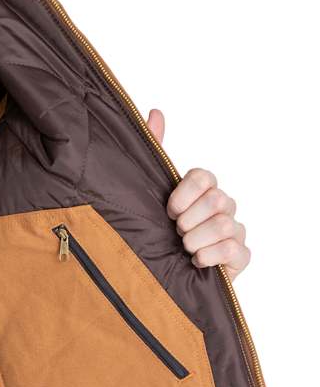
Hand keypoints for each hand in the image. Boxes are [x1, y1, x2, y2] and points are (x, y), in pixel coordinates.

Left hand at [147, 108, 249, 280]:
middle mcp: (222, 206)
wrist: (158, 274)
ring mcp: (234, 230)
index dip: (183, 194)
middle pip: (216, 200)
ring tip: (183, 248)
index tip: (167, 210)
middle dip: (189, 220)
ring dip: (195, 240)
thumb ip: (152, 151)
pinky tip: (196, 261)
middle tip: (174, 231)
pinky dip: (210, 257)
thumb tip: (154, 112)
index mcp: (201, 189)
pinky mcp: (239, 256)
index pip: (203, 176)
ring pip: (224, 225)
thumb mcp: (146, 192)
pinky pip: (235, 250)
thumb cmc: (154, 231)